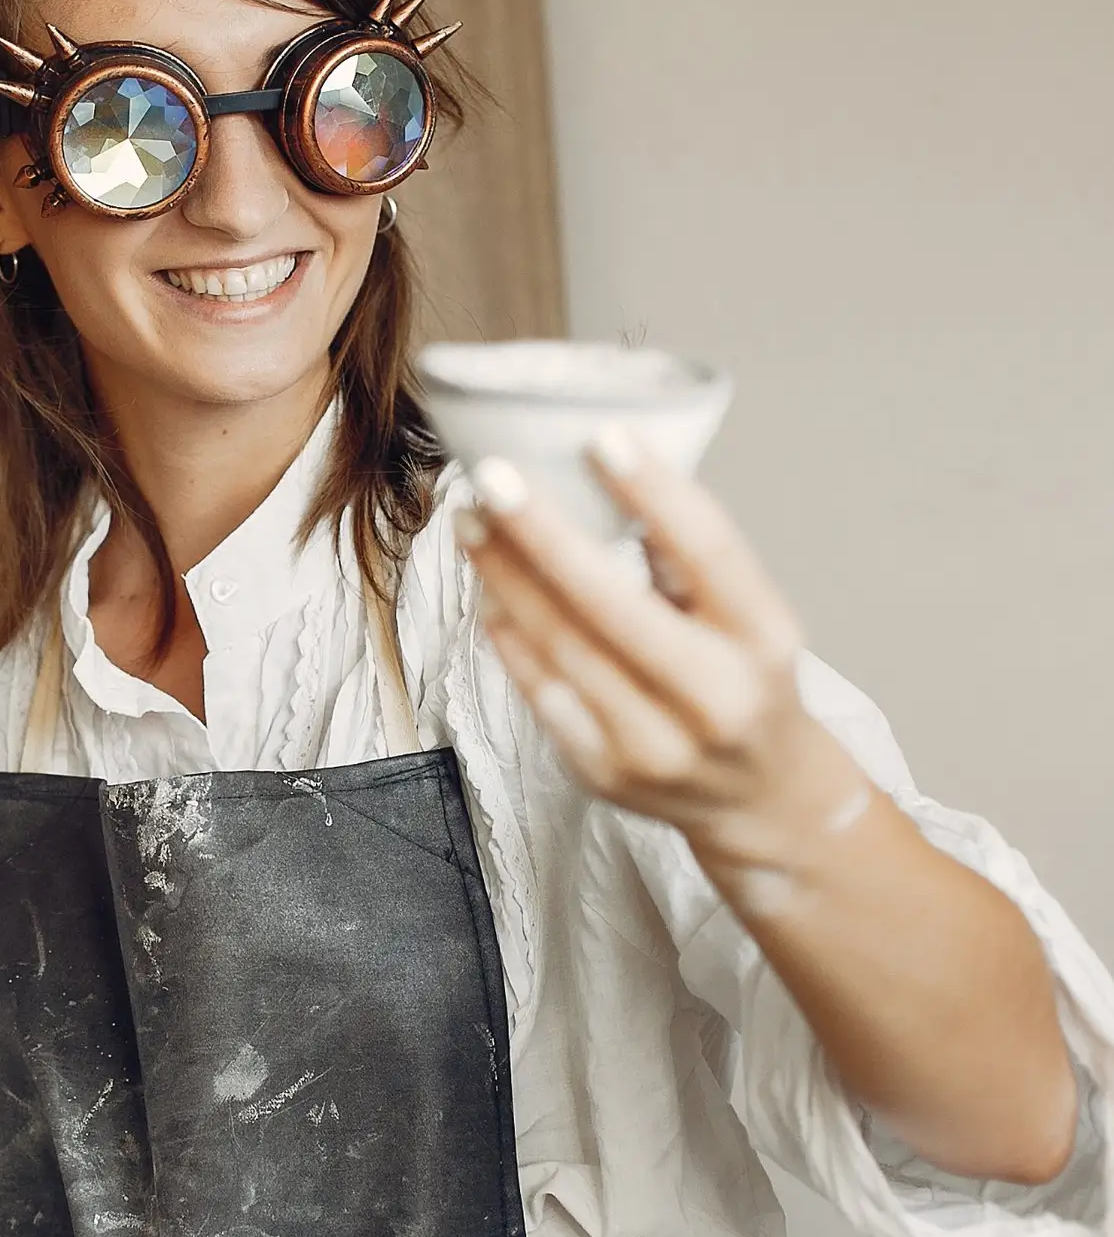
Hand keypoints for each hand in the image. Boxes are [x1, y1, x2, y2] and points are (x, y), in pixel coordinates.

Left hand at [457, 426, 873, 876]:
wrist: (758, 799)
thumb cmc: (744, 680)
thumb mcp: (748, 616)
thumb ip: (690, 557)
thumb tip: (613, 473)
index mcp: (764, 642)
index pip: (711, 555)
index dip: (657, 494)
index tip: (602, 438)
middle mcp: (716, 699)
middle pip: (614, 606)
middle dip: (544, 534)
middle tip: (493, 476)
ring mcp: (656, 745)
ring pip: (563, 647)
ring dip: (507, 576)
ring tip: (473, 521)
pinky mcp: (604, 773)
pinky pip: (541, 692)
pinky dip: (508, 635)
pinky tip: (487, 587)